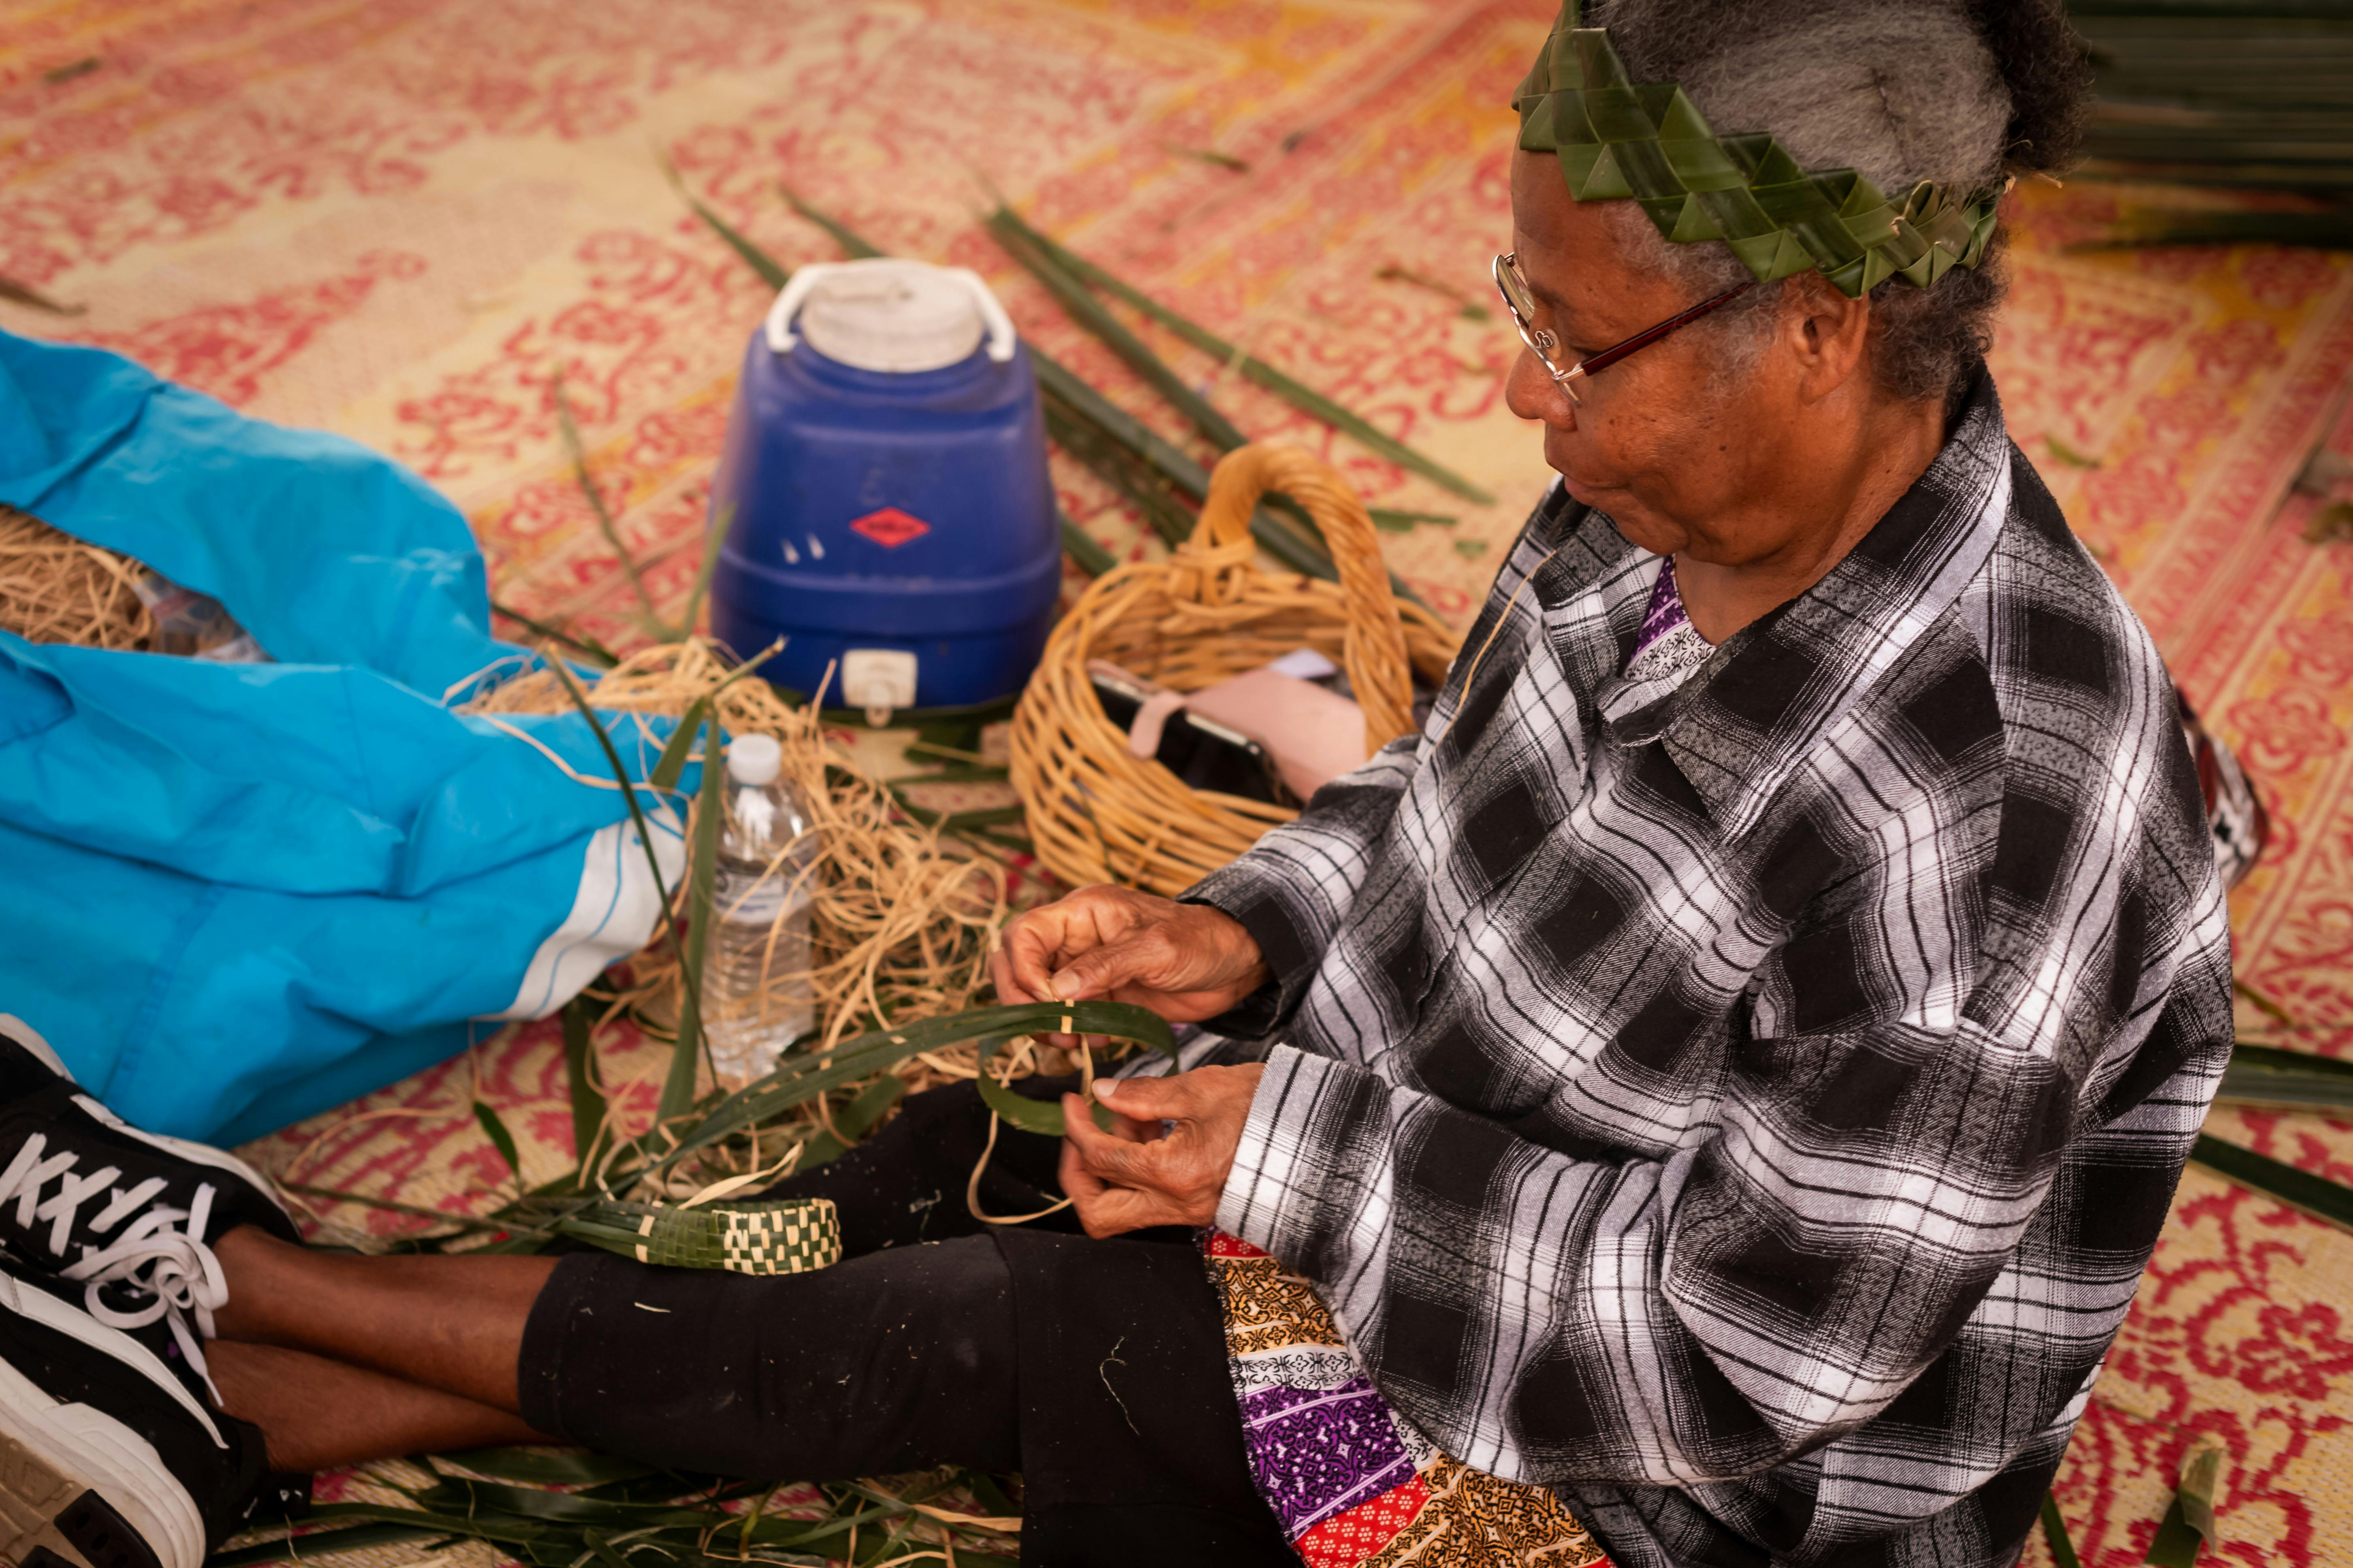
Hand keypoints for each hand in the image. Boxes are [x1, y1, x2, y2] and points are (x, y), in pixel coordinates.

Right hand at [991, 885, 1269, 1023]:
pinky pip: (1064, 1015)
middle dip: (1024, 1001)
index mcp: (1083, 911)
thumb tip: (1058, 992)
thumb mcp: (1157, 949)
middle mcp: (1075, 937)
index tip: (1048, 1001)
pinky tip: (1095, 1043)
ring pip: (1035, 994)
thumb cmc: (1202, 941)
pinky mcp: (1097, 995)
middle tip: (1054, 1030)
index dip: (1023, 969)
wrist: (1234, 964)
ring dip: (1046, 1023)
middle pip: (1016, 964)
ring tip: (1075, 1042)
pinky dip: (1069, 1033)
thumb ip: (1106, 966)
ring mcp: (1084, 968)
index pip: (1024, 933)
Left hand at [1058, 1064, 1264, 1236]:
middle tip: (1082, 1133)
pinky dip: (1135, 1169)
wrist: (1315, 1137)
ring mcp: (1188, 1213)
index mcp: (1175, 1173)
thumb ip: (1144, 1094)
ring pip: (1120, 1213)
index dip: (1076, 1126)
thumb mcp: (1202, 1088)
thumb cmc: (1267, 1108)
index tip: (1074, 1100)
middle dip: (1077, 1174)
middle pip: (1098, 1215)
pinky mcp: (1197, 1208)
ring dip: (1108, 1170)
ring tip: (1132, 1119)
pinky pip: (1148, 1200)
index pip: (1099, 1158)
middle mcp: (1177, 1204)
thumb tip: (1103, 1093)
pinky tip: (1153, 1129)